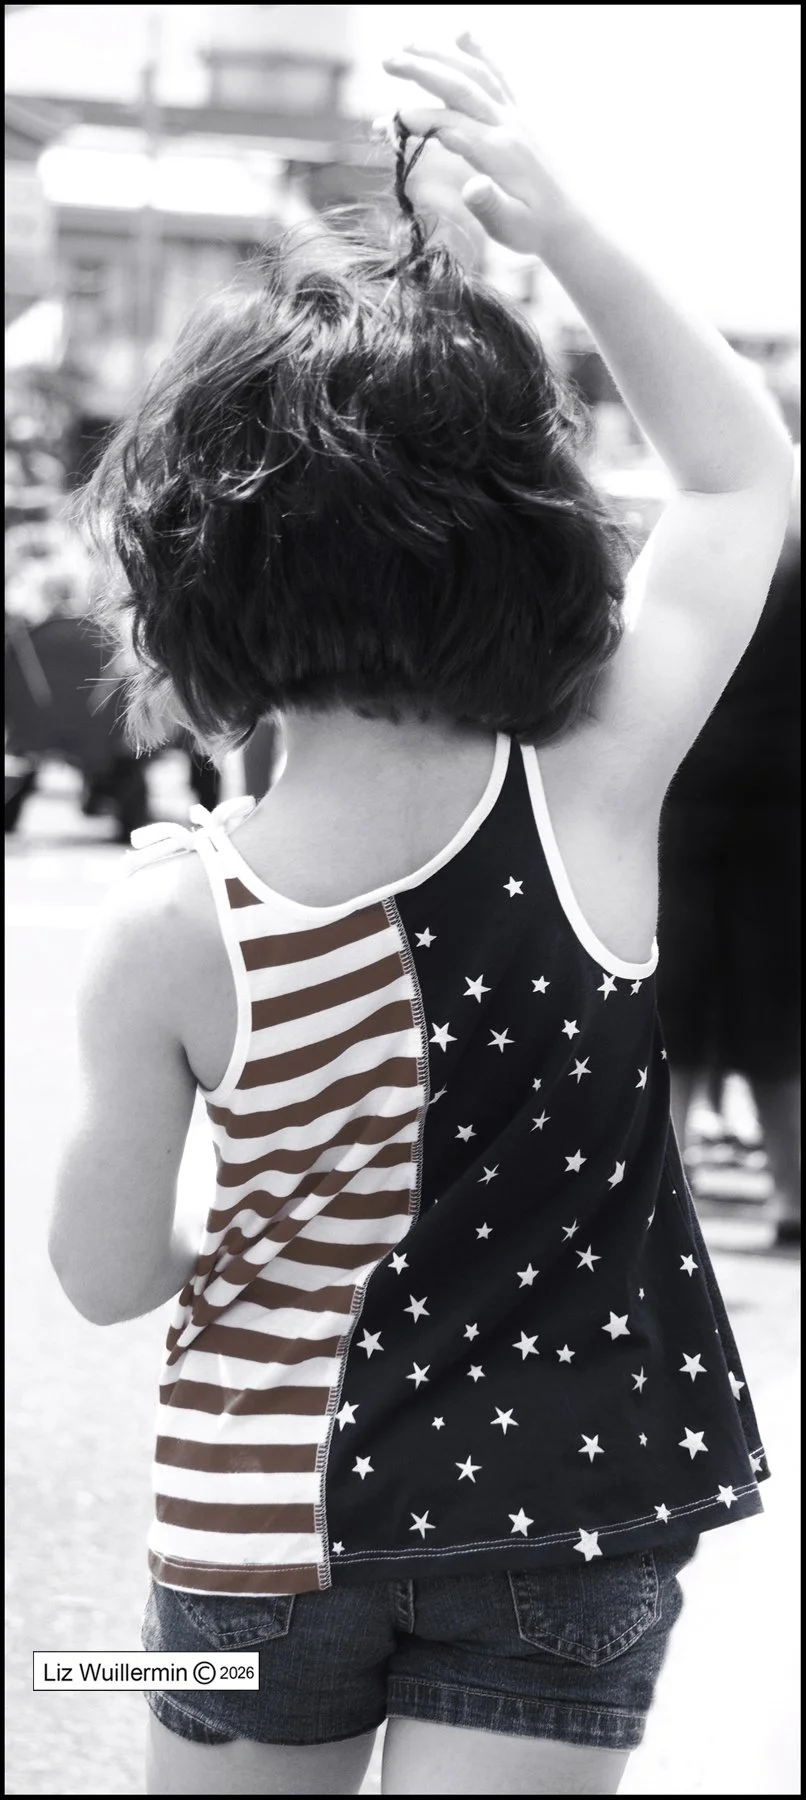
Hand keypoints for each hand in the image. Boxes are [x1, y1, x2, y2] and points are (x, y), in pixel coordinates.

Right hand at [381, 32, 581, 259]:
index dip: (416, 121)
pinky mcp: (521, 115)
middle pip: (460, 87)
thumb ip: (489, 206)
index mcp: (500, 153)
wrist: (572, 221)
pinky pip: (500, 75)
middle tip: (386, 60)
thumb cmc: (535, 229)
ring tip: (408, 43)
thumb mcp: (510, 227)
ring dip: (442, 54)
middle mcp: (508, 125)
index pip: (451, 126)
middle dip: (422, 70)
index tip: (385, 125)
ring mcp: (516, 116)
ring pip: (477, 73)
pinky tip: (463, 34)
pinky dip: (482, 52)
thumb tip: (471, 187)